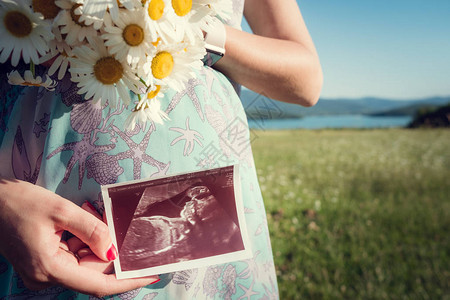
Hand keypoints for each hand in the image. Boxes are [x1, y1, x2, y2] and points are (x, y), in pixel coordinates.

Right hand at [0, 178, 158, 296]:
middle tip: (111, 222)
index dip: (127, 281)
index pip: (97, 284)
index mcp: (49, 269)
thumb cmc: (18, 202)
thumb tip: (113, 251)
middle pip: (92, 271)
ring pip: (83, 262)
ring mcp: (43, 272)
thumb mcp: (60, 210)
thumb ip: (92, 230)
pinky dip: (82, 241)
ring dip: (94, 242)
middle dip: (108, 249)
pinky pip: (72, 257)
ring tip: (87, 216)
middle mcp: (45, 277)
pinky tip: (79, 222)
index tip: (150, 274)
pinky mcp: (43, 263)